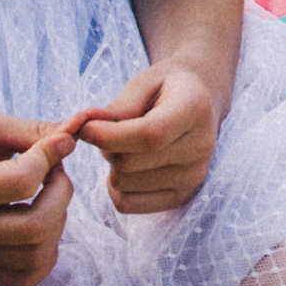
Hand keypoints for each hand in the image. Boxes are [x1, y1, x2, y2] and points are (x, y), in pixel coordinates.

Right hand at [0, 109, 78, 285]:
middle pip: (35, 228)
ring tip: (46, 194)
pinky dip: (45, 252)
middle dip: (61, 194)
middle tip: (55, 171)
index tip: (56, 142)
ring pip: (37, 256)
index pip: (22, 182)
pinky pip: (27, 278)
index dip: (49, 156)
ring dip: (58, 221)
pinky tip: (38, 220)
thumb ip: (35, 133)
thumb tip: (75, 138)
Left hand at [77, 64, 221, 213]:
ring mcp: (193, 177)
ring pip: (123, 183)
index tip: (85, 128)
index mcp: (194, 109)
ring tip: (128, 145)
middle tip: (112, 128)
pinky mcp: (181, 197)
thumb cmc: (165, 89)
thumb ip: (118, 106)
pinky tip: (129, 167)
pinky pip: (126, 203)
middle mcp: (200, 148)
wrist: (200, 103)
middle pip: (129, 162)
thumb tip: (87, 129)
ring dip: (113, 165)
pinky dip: (116, 187)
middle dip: (107, 146)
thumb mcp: (144, 82)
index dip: (110, 135)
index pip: (150, 134)